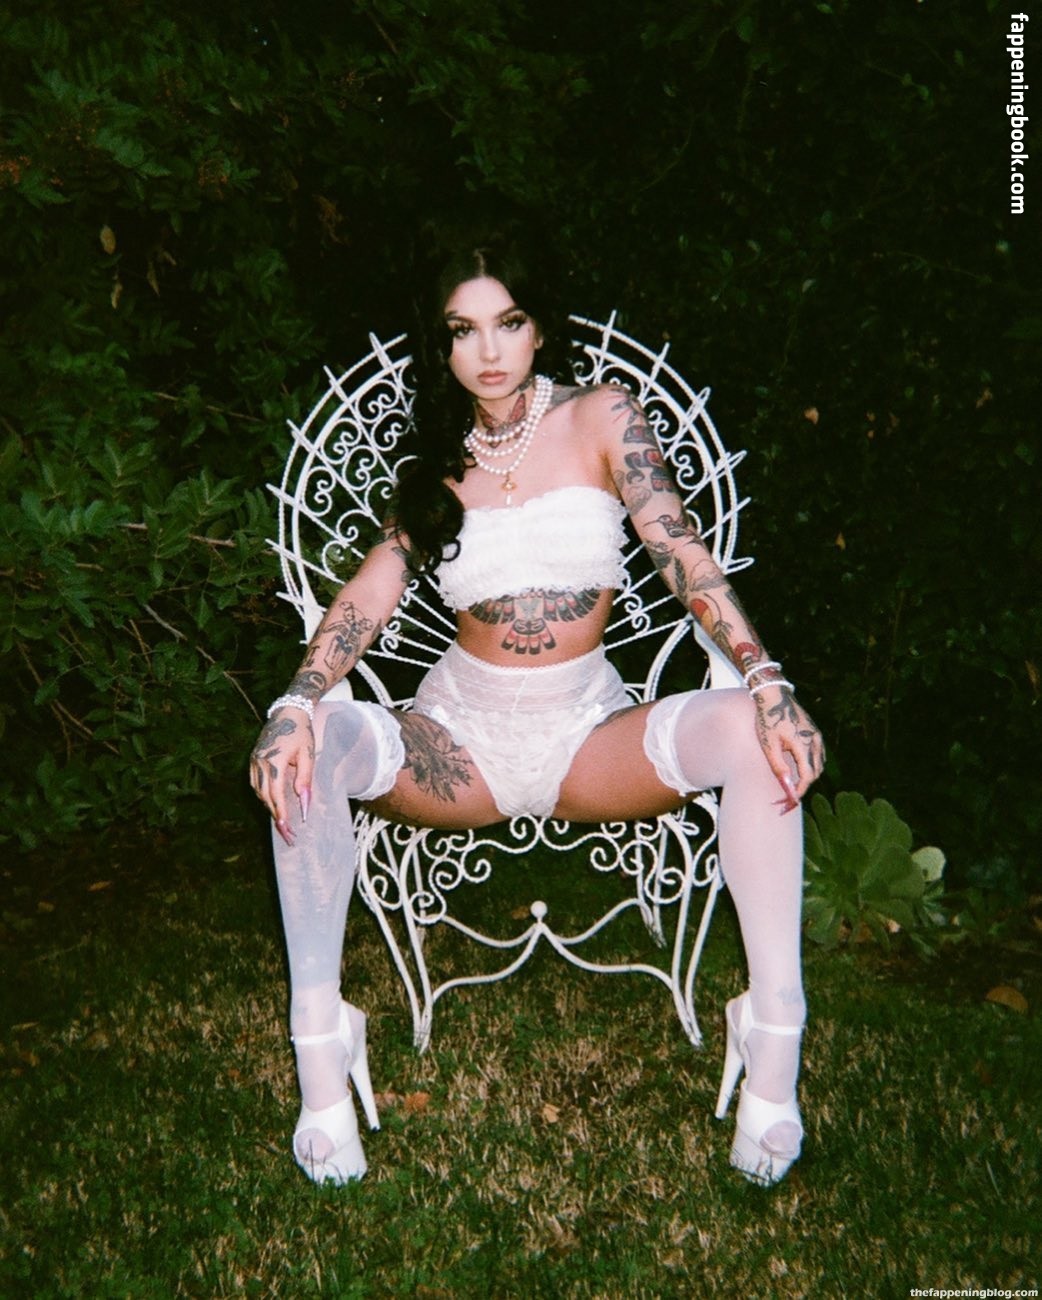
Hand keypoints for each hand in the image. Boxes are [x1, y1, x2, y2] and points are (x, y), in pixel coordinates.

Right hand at [249, 706, 314, 843]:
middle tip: (285, 830)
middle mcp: (260, 762)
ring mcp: (254, 760)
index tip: (286, 827)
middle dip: (275, 814)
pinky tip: (272, 800)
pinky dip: (263, 793)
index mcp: (274, 761)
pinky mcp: (253, 758)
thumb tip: (303, 802)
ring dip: (268, 804)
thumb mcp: (308, 755)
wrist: (288, 712)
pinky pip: (255, 782)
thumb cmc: (301, 733)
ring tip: (281, 817)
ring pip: (258, 790)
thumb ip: (305, 779)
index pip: (275, 794)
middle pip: (264, 795)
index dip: (280, 812)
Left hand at [751, 686, 824, 813]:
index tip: (788, 802)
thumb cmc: (768, 719)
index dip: (799, 791)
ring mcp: (818, 736)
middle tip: (787, 797)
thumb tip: (787, 789)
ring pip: (819, 765)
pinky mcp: (816, 732)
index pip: (808, 777)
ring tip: (791, 784)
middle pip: (815, 773)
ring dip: (807, 776)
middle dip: (803, 786)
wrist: (774, 695)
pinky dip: (810, 765)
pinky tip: (798, 768)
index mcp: (805, 744)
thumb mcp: (769, 745)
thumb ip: (779, 768)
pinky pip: (818, 755)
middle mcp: (816, 741)